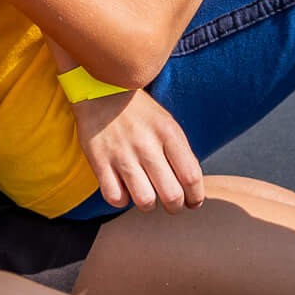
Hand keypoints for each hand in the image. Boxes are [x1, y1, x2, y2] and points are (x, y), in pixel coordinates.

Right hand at [70, 86, 204, 212]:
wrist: (100, 88)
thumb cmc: (139, 112)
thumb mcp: (166, 123)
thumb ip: (180, 153)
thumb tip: (192, 189)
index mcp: (168, 132)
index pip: (192, 177)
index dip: (196, 197)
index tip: (192, 201)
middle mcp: (146, 144)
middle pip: (171, 195)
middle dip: (175, 207)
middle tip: (171, 203)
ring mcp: (121, 153)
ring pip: (145, 201)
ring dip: (149, 204)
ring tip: (147, 195)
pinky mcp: (99, 161)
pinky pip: (115, 198)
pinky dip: (122, 200)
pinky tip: (124, 188)